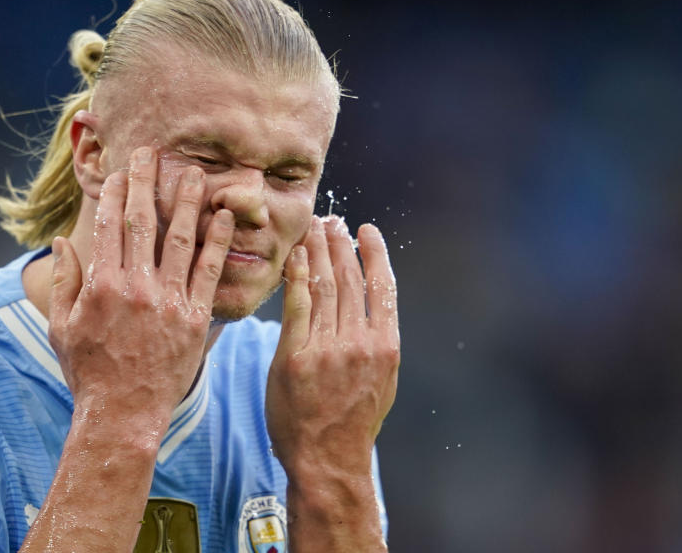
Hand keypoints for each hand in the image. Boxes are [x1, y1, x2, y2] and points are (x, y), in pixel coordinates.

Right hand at [49, 147, 234, 421]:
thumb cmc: (89, 372)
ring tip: (196, 173)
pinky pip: (209, 272)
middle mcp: (137, 287)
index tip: (119, 172)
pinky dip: (217, 242)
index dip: (115, 194)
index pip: (110, 226)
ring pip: (181, 240)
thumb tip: (63, 241)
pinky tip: (223, 217)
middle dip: (146, 183)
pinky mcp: (195, 318)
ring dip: (188, 202)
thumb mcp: (62, 327)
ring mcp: (169, 301)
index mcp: (102, 286)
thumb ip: (63, 281)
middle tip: (151, 153)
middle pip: (143, 222)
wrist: (124, 414)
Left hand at [266, 215, 399, 478]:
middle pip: (350, 280)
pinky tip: (297, 256)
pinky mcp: (295, 356)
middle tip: (332, 220)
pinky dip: (298, 277)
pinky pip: (297, 306)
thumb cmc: (353, 423)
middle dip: (340, 244)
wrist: (326, 460)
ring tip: (314, 229)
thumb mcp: (381, 382)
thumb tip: (372, 307)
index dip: (374, 253)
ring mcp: (327, 349)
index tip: (366, 230)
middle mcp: (360, 343)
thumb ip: (376, 342)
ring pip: (325, 287)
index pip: (382, 287)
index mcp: (386, 347)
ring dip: (319, 252)